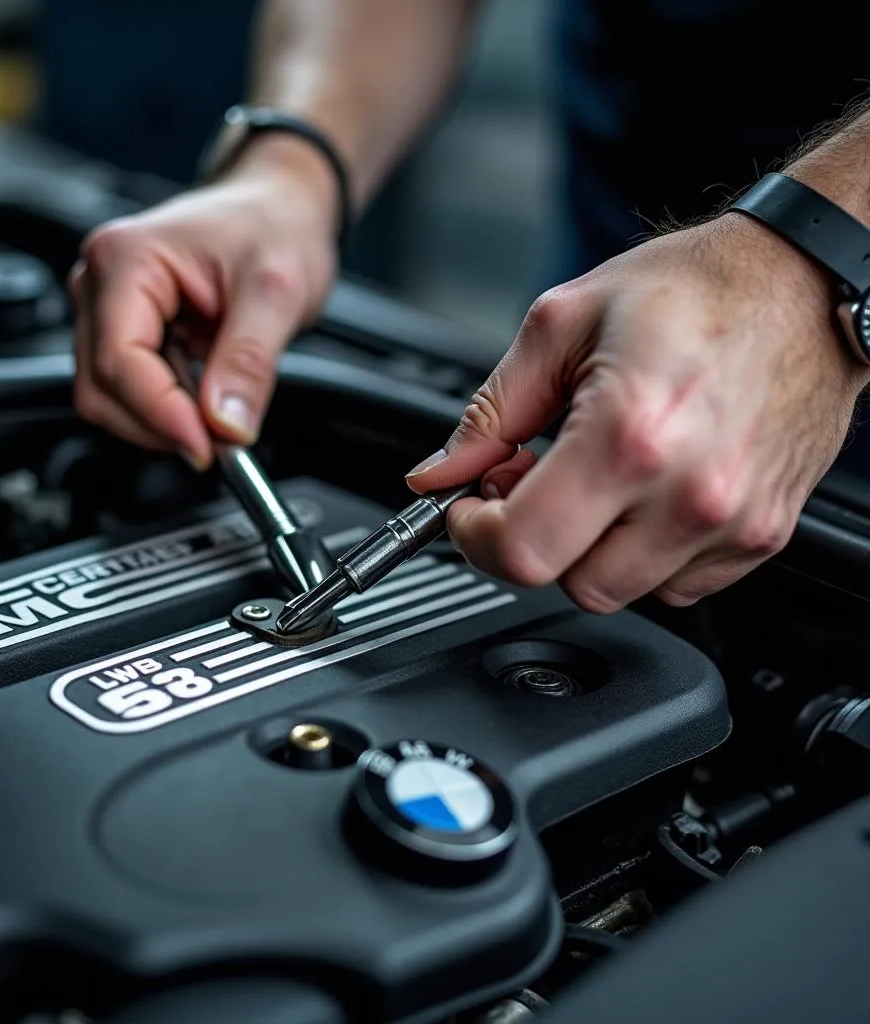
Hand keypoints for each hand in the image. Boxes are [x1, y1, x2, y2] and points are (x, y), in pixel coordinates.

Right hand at [69, 135, 338, 468]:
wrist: (278, 209)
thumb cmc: (273, 227)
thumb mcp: (276, 292)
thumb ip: (248, 361)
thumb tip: (227, 424)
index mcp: (125, 259)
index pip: (119, 361)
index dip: (161, 415)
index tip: (207, 447)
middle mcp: (101, 284)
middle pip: (103, 388)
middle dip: (161, 424)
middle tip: (223, 438)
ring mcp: (107, 311)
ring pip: (110, 398)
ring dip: (164, 421)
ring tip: (221, 409)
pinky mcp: (125, 334)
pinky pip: (130, 392)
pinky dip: (168, 410)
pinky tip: (205, 396)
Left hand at [407, 214, 869, 610]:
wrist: (804, 282)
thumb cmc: (696, 289)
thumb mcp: (562, 325)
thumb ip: (489, 412)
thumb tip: (439, 472)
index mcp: (629, 432)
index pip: (523, 549)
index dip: (475, 536)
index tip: (470, 509)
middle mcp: (689, 492)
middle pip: (567, 582)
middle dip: (529, 540)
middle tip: (529, 483)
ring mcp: (733, 522)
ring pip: (619, 591)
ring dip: (585, 548)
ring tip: (591, 481)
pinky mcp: (764, 536)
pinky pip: (675, 586)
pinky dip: (642, 555)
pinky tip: (642, 495)